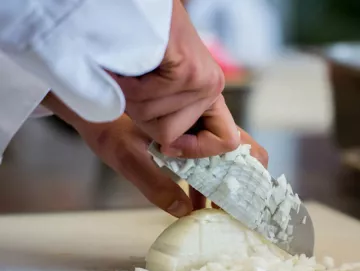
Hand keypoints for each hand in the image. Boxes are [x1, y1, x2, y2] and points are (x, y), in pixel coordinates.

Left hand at [42, 93, 267, 216]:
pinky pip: (204, 161)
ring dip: (222, 183)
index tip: (212, 190)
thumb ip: (155, 184)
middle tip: (230, 207)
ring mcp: (195, 129)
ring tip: (217, 212)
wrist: (97, 109)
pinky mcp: (186, 139)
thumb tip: (184, 212)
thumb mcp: (129, 157)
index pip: (234, 141)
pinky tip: (197, 203)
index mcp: (197, 114)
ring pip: (222, 157)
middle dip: (238, 178)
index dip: (229, 167)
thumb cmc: (109, 127)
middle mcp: (202, 119)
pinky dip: (205, 181)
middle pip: (237, 148)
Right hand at [111, 0, 238, 157]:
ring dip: (132, 100)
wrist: (129, 6)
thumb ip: (171, 117)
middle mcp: (212, 87)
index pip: (226, 141)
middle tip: (138, 87)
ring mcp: (203, 79)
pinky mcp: (187, 69)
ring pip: (156, 122)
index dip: (195, 149)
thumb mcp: (158, 89)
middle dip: (144, 117)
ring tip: (133, 73)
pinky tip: (131, 66)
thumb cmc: (141, 49)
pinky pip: (149, 100)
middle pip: (171, 136)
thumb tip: (172, 148)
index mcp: (209, 93)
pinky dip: (129, 86)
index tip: (168, 144)